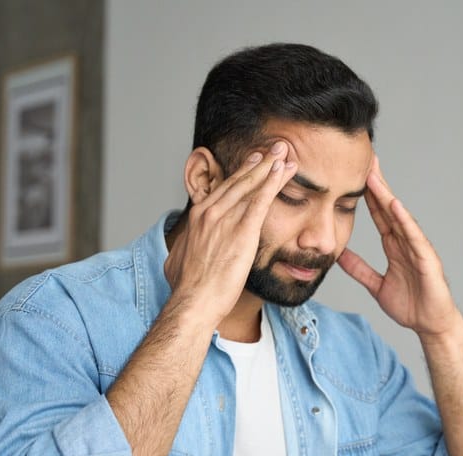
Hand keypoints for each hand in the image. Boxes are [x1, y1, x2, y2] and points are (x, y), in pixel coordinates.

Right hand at [165, 142, 296, 327]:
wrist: (194, 300)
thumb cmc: (187, 287)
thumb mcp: (177, 259)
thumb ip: (182, 247)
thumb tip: (179, 250)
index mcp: (198, 215)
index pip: (224, 188)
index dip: (242, 173)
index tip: (254, 161)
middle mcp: (210, 211)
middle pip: (240, 180)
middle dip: (260, 161)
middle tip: (276, 147)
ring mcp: (226, 219)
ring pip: (252, 185)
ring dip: (271, 166)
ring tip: (285, 152)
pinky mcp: (242, 231)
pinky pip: (261, 201)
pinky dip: (273, 182)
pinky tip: (284, 170)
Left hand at [337, 155, 462, 338]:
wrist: (431, 325)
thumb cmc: (411, 305)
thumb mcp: (376, 286)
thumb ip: (359, 270)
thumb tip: (340, 257)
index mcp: (395, 246)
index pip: (378, 214)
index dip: (366, 194)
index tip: (353, 173)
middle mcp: (406, 242)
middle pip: (388, 207)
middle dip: (376, 184)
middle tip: (365, 159)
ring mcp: (417, 248)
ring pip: (399, 217)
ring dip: (386, 196)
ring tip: (373, 176)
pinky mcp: (427, 259)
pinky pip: (414, 236)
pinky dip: (404, 220)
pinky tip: (394, 205)